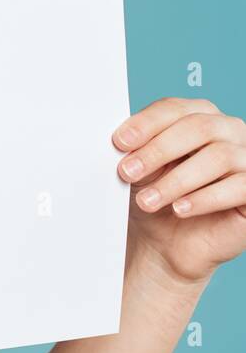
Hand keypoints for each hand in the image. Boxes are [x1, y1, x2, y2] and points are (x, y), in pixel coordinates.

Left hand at [114, 96, 245, 290]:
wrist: (165, 243)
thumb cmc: (154, 197)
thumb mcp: (139, 169)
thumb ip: (135, 149)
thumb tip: (119, 138)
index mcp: (199, 116)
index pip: (176, 109)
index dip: (147, 123)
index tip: (120, 142)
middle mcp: (229, 132)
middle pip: (199, 127)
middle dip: (158, 150)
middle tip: (128, 172)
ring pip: (219, 156)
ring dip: (176, 180)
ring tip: (147, 201)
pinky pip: (240, 186)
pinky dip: (204, 198)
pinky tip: (179, 208)